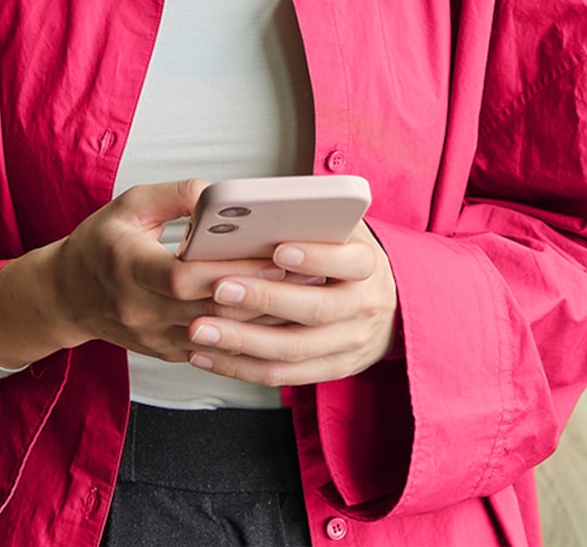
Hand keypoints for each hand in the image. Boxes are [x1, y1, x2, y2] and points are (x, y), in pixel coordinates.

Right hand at [0, 180, 278, 369]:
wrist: (66, 295)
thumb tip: (219, 192)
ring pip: (217, 335)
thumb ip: (175, 194)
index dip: (229, 270)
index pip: (183, 277)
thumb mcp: (130, 204)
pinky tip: (279, 319)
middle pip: (208, 309)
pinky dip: (246, 335)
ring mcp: (152, 337)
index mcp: (128, 267)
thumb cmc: (102, 242)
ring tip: (304, 296)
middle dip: (259, 293)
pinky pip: (212, 349)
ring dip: (261, 319)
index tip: (272, 257)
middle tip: (306, 275)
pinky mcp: (166, 350)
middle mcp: (139, 309)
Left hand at [184, 219, 398, 386]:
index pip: (348, 262)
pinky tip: (206, 354)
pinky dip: (239, 367)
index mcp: (368, 266)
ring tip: (199, 328)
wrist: (386, 307)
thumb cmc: (349, 258)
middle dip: (264, 299)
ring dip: (241, 341)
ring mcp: (349, 344)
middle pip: (315, 310)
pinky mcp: (329, 370)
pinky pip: (281, 375)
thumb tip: (266, 212)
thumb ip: (315, 222)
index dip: (315, 257)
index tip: (279, 250)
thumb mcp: (345, 232)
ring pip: (292, 350)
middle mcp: (364, 307)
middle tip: (220, 288)